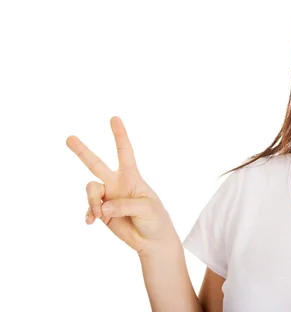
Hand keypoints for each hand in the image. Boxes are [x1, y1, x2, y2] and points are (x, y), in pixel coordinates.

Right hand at [67, 116, 178, 254]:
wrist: (151, 240)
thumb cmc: (155, 219)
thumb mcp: (146, 208)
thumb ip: (124, 205)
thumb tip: (103, 207)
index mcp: (132, 177)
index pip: (125, 152)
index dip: (119, 135)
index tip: (114, 118)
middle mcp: (117, 183)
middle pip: (96, 164)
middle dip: (82, 151)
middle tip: (69, 138)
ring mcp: (108, 197)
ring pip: (91, 190)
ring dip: (94, 202)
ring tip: (102, 215)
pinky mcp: (101, 212)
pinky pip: (89, 208)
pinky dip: (89, 214)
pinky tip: (92, 222)